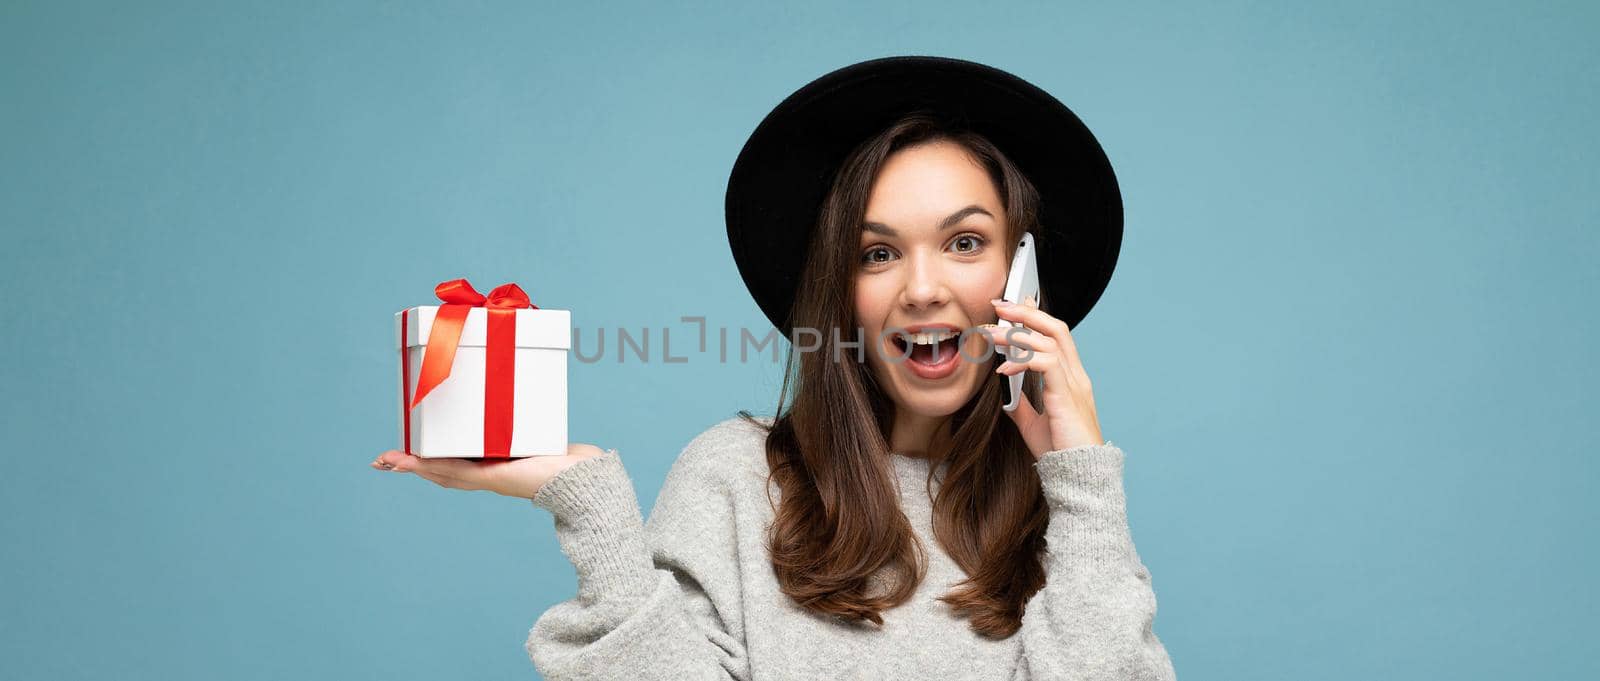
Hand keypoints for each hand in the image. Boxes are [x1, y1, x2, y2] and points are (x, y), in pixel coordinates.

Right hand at [370, 443, 609, 499]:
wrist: (587, 484)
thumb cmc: (573, 463)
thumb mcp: (543, 437)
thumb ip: (530, 424)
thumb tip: (529, 399)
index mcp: (496, 467)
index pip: (456, 464)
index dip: (430, 459)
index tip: (408, 453)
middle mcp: (489, 477)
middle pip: (441, 471)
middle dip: (411, 465)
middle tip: (382, 460)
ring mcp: (489, 479)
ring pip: (443, 472)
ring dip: (413, 466)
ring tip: (386, 461)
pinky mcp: (495, 478)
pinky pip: (458, 470)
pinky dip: (433, 466)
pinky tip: (414, 462)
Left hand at [983, 297, 1104, 458]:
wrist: (1077, 475)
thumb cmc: (1059, 451)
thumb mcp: (1033, 423)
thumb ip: (1023, 405)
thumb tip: (1006, 393)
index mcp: (1071, 379)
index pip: (1056, 336)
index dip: (1035, 318)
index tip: (1011, 307)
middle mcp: (1076, 376)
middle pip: (1055, 328)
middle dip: (1026, 313)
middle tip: (998, 306)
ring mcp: (1075, 384)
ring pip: (1048, 340)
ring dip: (1016, 333)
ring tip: (990, 335)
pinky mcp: (1067, 395)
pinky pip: (1045, 363)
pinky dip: (1022, 360)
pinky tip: (1003, 368)